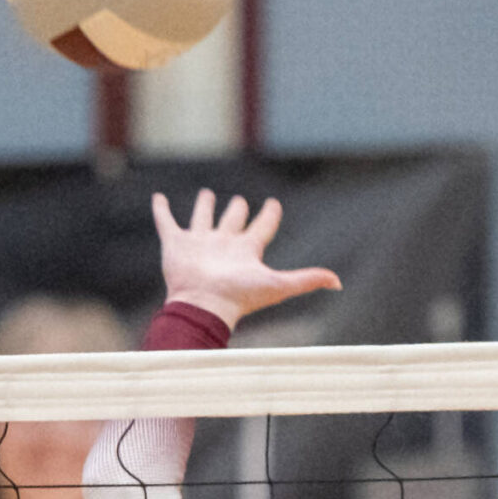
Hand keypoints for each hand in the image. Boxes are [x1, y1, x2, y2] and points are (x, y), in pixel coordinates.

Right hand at [152, 189, 339, 331]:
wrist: (202, 304)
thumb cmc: (238, 297)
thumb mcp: (277, 285)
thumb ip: (307, 279)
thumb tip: (338, 283)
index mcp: (246, 251)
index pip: (262, 227)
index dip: (270, 215)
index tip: (274, 203)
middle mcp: (223, 245)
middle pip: (233, 220)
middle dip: (236, 210)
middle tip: (239, 201)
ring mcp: (199, 244)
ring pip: (203, 218)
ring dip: (204, 206)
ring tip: (206, 194)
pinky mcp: (176, 244)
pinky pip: (167, 223)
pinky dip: (161, 211)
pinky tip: (158, 198)